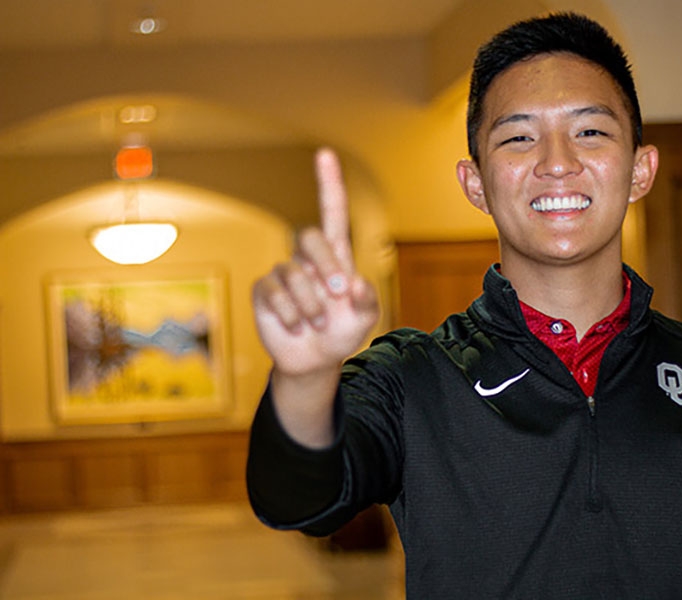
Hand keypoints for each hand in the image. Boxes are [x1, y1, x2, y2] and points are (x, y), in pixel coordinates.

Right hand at [252, 148, 379, 376]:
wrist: (315, 360)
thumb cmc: (342, 332)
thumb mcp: (365, 319)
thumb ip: (367, 301)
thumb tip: (355, 283)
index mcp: (336, 256)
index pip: (332, 212)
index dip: (329, 184)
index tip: (325, 154)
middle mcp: (308, 259)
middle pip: (309, 236)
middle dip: (325, 263)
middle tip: (339, 292)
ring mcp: (285, 274)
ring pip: (294, 273)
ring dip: (312, 304)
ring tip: (318, 323)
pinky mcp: (265, 291)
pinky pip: (274, 292)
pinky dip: (291, 313)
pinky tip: (297, 326)